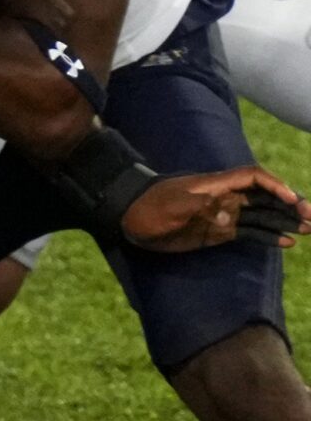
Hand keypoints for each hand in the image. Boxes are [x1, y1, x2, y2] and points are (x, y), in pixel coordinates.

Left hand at [120, 166, 307, 252]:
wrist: (128, 218)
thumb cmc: (148, 206)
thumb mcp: (170, 205)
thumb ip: (199, 206)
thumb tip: (229, 213)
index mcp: (216, 185)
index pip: (253, 178)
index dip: (273, 185)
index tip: (289, 198)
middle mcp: (225, 197)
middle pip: (265, 197)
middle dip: (289, 204)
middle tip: (310, 217)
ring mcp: (223, 215)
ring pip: (263, 215)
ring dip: (285, 221)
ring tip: (308, 229)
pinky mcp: (218, 232)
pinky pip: (250, 232)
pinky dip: (269, 236)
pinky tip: (287, 242)